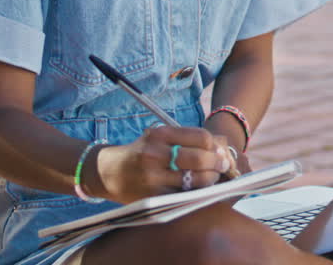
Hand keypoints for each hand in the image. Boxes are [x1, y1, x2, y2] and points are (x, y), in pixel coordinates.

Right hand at [92, 125, 233, 203]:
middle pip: (200, 158)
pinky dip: (196, 193)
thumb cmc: (141, 153)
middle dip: (217, 164)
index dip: (215, 146)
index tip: (220, 152)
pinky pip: (185, 195)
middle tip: (222, 167)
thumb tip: (223, 146)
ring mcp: (153, 177)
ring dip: (210, 180)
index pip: (200, 137)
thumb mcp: (160, 138)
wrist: (109, 172)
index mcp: (160, 135)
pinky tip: (198, 190)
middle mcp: (155, 154)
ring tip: (211, 178)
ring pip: (195, 180)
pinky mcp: (153, 196)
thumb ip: (189, 139)